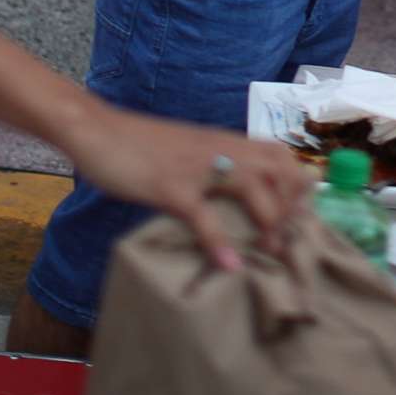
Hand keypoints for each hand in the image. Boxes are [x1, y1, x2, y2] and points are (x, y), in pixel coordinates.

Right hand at [65, 104, 311, 272]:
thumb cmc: (141, 145)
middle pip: (279, 168)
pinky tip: (229, 265)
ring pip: (252, 186)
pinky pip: (203, 215)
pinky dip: (219, 243)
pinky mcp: (169, 186)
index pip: (281, 155)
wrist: (98, 128)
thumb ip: (213, 168)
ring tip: (270, 252)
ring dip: (269, 221)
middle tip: (287, 239)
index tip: (297, 218)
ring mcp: (196, 167)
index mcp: (225, 142)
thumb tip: (234, 198)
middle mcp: (219, 150)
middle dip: (292, 205)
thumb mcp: (188, 152)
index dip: (297, 186)